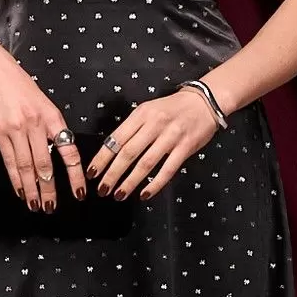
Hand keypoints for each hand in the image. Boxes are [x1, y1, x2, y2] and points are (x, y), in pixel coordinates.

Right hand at [0, 60, 85, 212]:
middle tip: (51, 207)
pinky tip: (20, 191)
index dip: (75, 175)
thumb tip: (62, 159)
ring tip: (35, 204)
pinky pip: (10, 161)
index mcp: (53, 119)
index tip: (79, 193)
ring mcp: (17, 130)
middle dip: (49, 189)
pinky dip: (16, 179)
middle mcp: (36, 126)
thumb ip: (54, 131)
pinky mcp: (0, 134)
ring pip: (26, 166)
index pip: (69, 152)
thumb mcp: (48, 108)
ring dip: (31, 188)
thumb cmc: (26, 93)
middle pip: (45, 164)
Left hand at [87, 85, 221, 201]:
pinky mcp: (185, 148)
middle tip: (102, 189)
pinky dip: (155, 184)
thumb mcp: (148, 110)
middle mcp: (154, 124)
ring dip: (130, 182)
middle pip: (128, 153)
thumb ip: (133, 128)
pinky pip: (167, 170)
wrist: (204, 102)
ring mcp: (171, 137)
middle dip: (112, 173)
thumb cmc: (172, 108)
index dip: (103, 157)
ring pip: (146, 163)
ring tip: (119, 194)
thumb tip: (112, 151)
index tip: (92, 172)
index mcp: (141, 114)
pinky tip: (144, 194)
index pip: (117, 138)